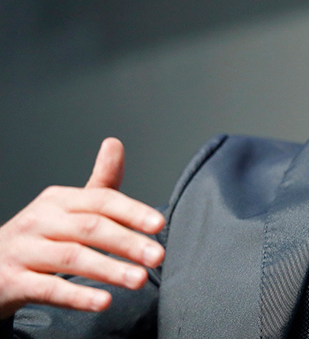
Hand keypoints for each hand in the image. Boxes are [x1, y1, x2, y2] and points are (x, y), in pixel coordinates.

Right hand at [0, 138, 165, 319]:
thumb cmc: (38, 237)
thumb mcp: (67, 208)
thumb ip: (99, 183)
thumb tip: (115, 144)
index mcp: (59, 200)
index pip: (101, 200)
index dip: (132, 212)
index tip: (159, 224)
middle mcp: (40, 220)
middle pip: (90, 228)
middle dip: (128, 242)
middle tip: (157, 256)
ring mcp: (24, 251)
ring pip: (72, 257)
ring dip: (109, 269)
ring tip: (138, 280)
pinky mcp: (12, 281)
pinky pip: (48, 288)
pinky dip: (78, 295)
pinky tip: (102, 301)